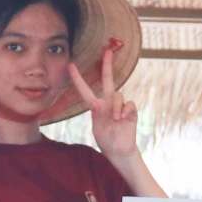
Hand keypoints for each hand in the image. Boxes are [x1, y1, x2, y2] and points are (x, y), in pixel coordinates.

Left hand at [69, 43, 139, 162]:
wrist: (120, 151)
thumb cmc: (106, 141)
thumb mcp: (98, 130)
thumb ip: (97, 116)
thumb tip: (96, 102)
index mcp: (96, 106)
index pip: (85, 90)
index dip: (78, 78)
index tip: (71, 66)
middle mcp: (107, 102)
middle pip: (107, 79)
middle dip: (107, 64)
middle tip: (108, 50)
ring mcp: (119, 105)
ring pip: (118, 94)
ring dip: (116, 106)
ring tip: (116, 119)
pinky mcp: (130, 110)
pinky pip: (128, 103)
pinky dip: (125, 110)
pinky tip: (122, 119)